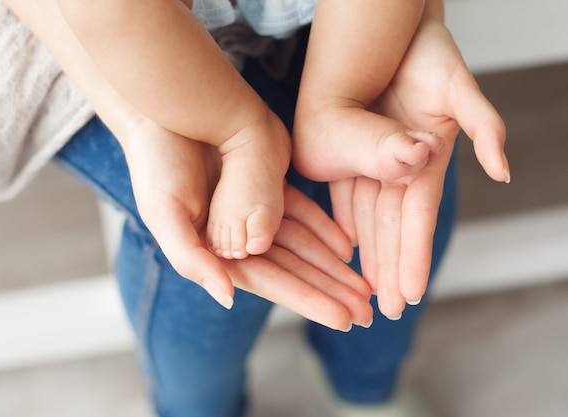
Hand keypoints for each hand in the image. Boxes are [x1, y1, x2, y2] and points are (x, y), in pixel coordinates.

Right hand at [124, 117, 371, 329]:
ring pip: (302, 244)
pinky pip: (301, 211)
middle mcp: (236, 238)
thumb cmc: (156, 161)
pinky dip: (323, 227)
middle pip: (292, 269)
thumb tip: (227, 296)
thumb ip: (192, 258)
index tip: (343, 319)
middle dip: (328, 290)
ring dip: (332, 265)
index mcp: (213, 251)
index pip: (267, 281)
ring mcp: (254, 213)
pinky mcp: (268, 187)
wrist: (166, 107)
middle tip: (367, 313)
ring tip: (364, 286)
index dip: (306, 299)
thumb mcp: (164, 213)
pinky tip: (346, 246)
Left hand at [330, 17, 508, 317]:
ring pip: (370, 216)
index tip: (408, 294)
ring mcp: (375, 161)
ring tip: (367, 288)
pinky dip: (347, 218)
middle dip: (391, 266)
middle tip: (386, 309)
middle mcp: (400, 167)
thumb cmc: (428, 55)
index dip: (412, 256)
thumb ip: (483, 125)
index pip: (416, 220)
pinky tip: (347, 242)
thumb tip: (501, 170)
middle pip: (392, 228)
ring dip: (371, 252)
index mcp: (425, 161)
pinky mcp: (350, 150)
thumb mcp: (460, 89)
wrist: (390, 32)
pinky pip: (346, 191)